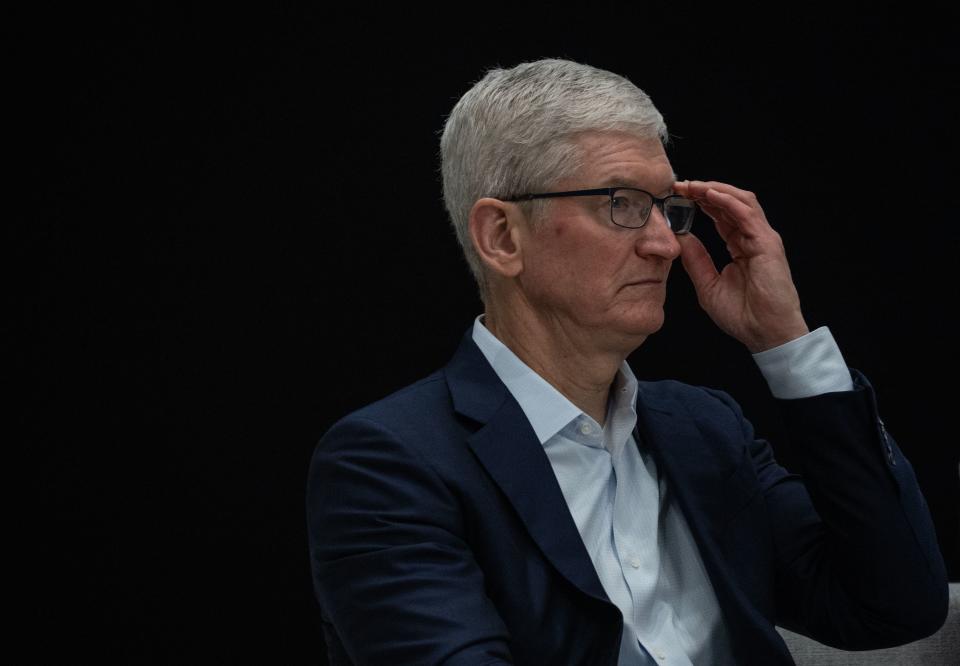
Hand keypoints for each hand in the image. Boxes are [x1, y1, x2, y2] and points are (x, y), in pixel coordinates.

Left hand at [671, 180, 808, 352]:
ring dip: (715, 190)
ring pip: (741, 201)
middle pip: (730, 203)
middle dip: (705, 190)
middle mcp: (752, 238)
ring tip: (692, 185)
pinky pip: (748, 215)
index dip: (701, 201)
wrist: (765, 334)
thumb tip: (680, 238)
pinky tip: (709, 195)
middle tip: (680, 184)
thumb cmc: (743, 315)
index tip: (677, 195)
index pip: (721, 215)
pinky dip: (728, 202)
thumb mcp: (708, 284)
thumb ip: (696, 260)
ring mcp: (762, 239)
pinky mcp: (768, 244)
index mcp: (740, 246)